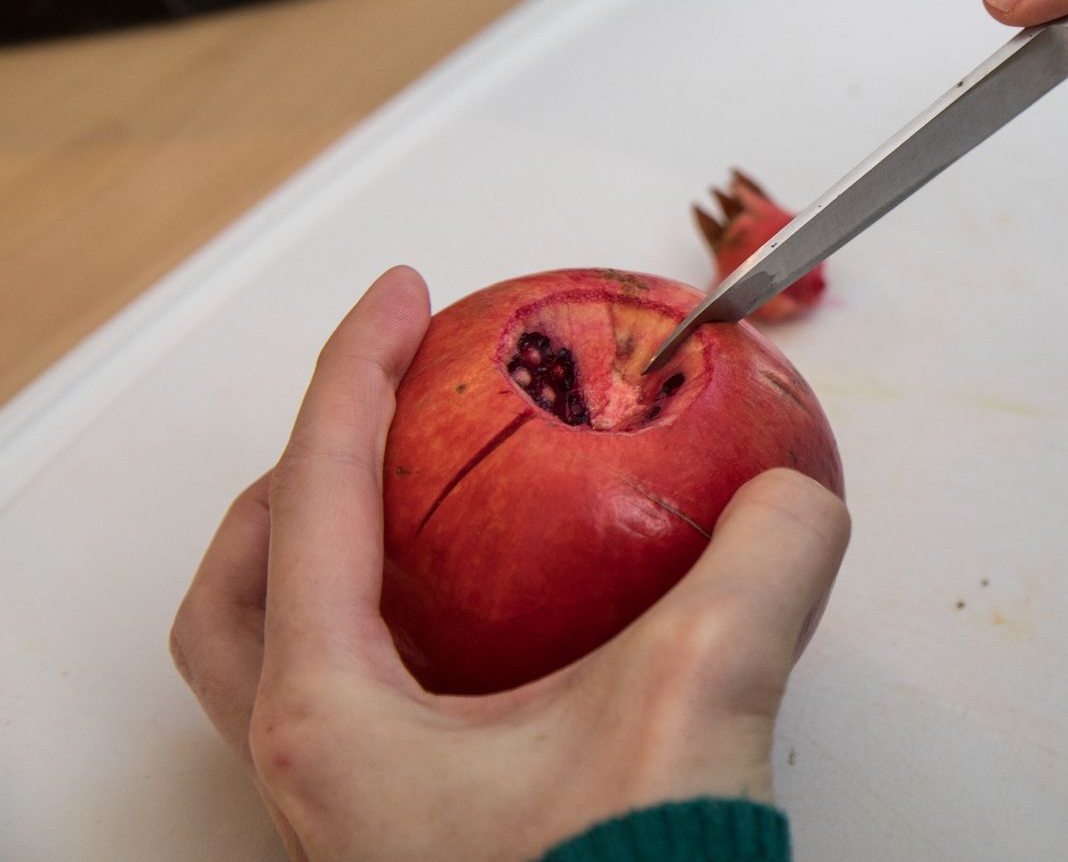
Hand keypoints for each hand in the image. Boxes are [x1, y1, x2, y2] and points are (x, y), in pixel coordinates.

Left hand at [169, 268, 851, 861]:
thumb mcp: (701, 701)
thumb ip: (763, 567)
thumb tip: (793, 495)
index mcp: (331, 722)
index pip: (314, 496)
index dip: (353, 370)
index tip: (402, 298)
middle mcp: (318, 773)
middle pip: (236, 593)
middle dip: (293, 479)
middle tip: (372, 408)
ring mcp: (359, 818)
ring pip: (281, 665)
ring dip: (333, 565)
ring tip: (421, 511)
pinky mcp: (417, 846)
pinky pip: (374, 711)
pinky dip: (412, 637)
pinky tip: (509, 632)